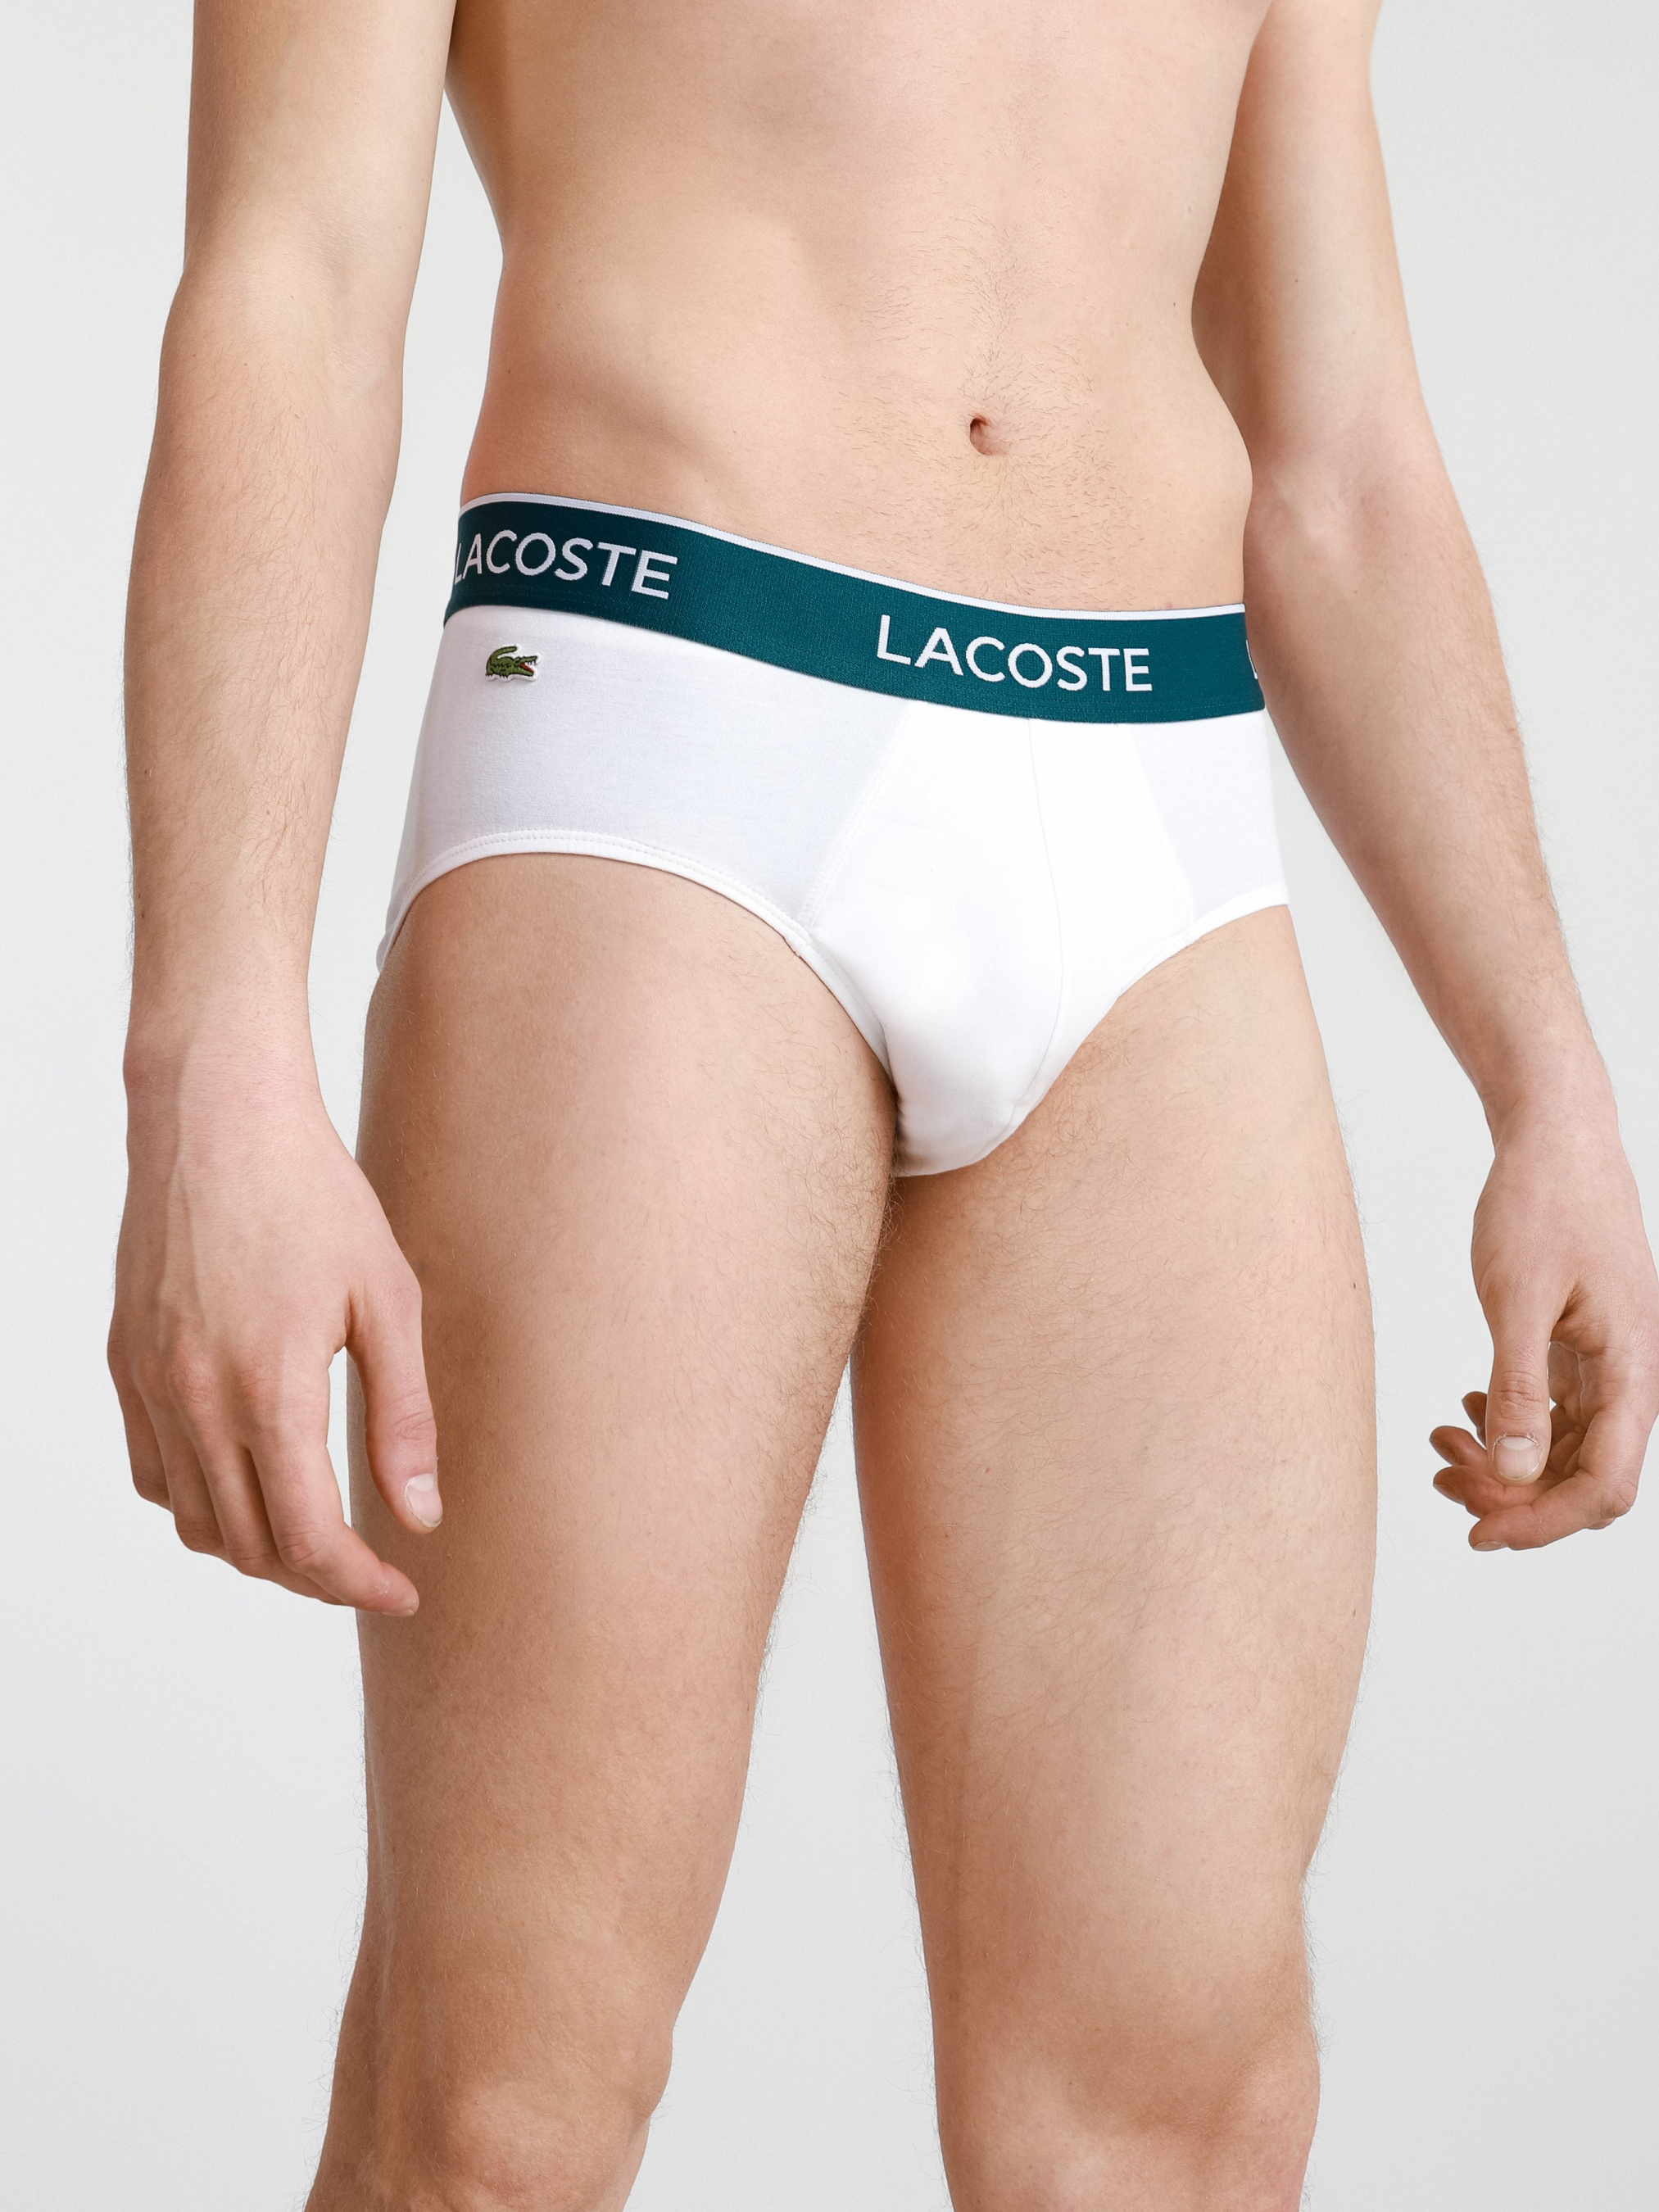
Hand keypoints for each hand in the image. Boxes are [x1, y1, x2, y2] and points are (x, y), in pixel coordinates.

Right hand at [109, 1044, 439, 1611]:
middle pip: (249, 1546)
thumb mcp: (387, 1300)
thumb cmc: (314, 1196)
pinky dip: (200, 1504)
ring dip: (257, 1549)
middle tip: (372, 1569)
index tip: (404, 1589)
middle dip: (316, 1577)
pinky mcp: (126, 1363)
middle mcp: (196, 1400)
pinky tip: (250, 1484)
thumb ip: (404, 1416)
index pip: (307, 1539)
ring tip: (318, 1535)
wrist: (215, 1118)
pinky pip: (153, 1473)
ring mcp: (150, 1385)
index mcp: (268, 1390)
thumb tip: (419, 1516)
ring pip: (194, 1522)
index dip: (358, 1583)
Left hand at [1431, 1098, 1658, 1549]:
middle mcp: (1629, 1377)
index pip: (1601, 1487)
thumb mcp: (1516, 1297)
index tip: (1477, 1534)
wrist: (1555, 1136)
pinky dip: (1509, 1423)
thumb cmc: (1541, 1203)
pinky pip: (1554, 1412)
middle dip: (1511, 1494)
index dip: (1541, 1523)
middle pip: (1580, 1477)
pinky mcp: (1581, 1346)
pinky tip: (1466, 1407)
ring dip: (1504, 1461)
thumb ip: (1519, 1387)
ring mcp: (1607, 1363)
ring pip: (1562, 1448)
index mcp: (1631, 1372)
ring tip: (1440, 1442)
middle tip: (1440, 1476)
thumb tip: (1516, 1475)